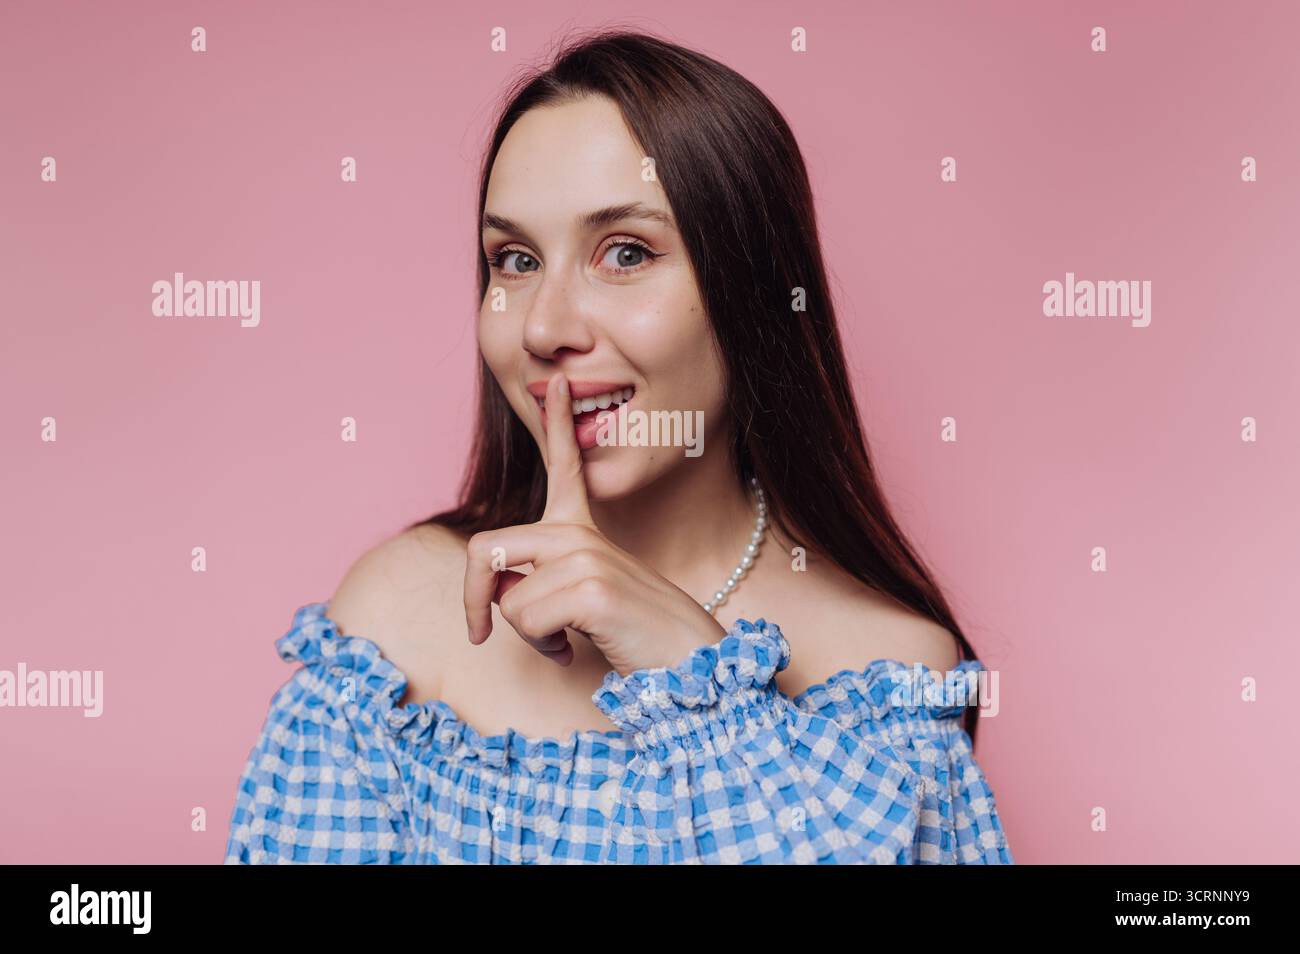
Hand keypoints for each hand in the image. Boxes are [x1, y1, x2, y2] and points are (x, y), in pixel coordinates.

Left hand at [462, 372, 726, 675]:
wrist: (690, 660)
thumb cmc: (635, 633)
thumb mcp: (581, 598)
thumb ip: (541, 583)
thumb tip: (498, 593)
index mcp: (582, 531)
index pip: (565, 468)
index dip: (556, 423)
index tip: (554, 384)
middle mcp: (579, 536)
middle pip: (483, 549)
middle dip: (471, 599)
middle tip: (478, 633)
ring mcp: (585, 557)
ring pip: (506, 599)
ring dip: (525, 635)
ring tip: (563, 640)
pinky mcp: (591, 588)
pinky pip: (525, 619)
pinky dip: (543, 646)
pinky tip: (572, 649)